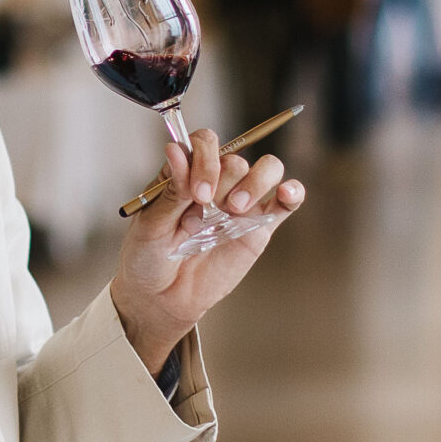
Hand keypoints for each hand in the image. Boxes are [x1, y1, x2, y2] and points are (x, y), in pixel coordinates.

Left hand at [111, 129, 304, 370]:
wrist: (161, 299)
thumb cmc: (148, 258)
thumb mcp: (150, 223)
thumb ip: (171, 189)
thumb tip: (175, 148)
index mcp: (186, 174)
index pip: (205, 143)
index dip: (205, 158)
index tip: (196, 191)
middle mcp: (216, 183)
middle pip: (236, 158)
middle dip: (223, 177)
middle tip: (206, 205)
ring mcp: (240, 204)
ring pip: (267, 169)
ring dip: (255, 182)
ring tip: (235, 209)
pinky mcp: (258, 229)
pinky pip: (285, 203)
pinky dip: (293, 192)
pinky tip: (286, 194)